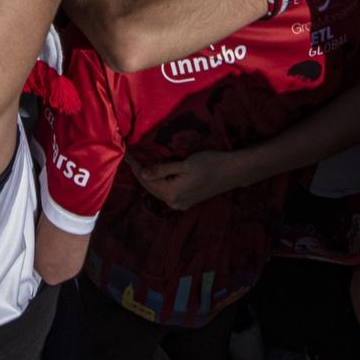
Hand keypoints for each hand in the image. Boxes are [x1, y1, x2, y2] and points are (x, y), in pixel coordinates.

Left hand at [132, 149, 246, 211]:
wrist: (232, 172)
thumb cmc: (209, 163)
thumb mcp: (184, 164)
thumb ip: (162, 170)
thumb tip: (142, 173)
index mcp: (172, 193)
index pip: (146, 180)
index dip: (136, 167)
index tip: (127, 154)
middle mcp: (174, 203)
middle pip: (150, 187)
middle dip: (140, 173)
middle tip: (131, 158)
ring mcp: (181, 204)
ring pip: (158, 191)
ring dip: (149, 179)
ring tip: (140, 164)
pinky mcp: (187, 202)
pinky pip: (167, 192)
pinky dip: (159, 183)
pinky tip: (156, 174)